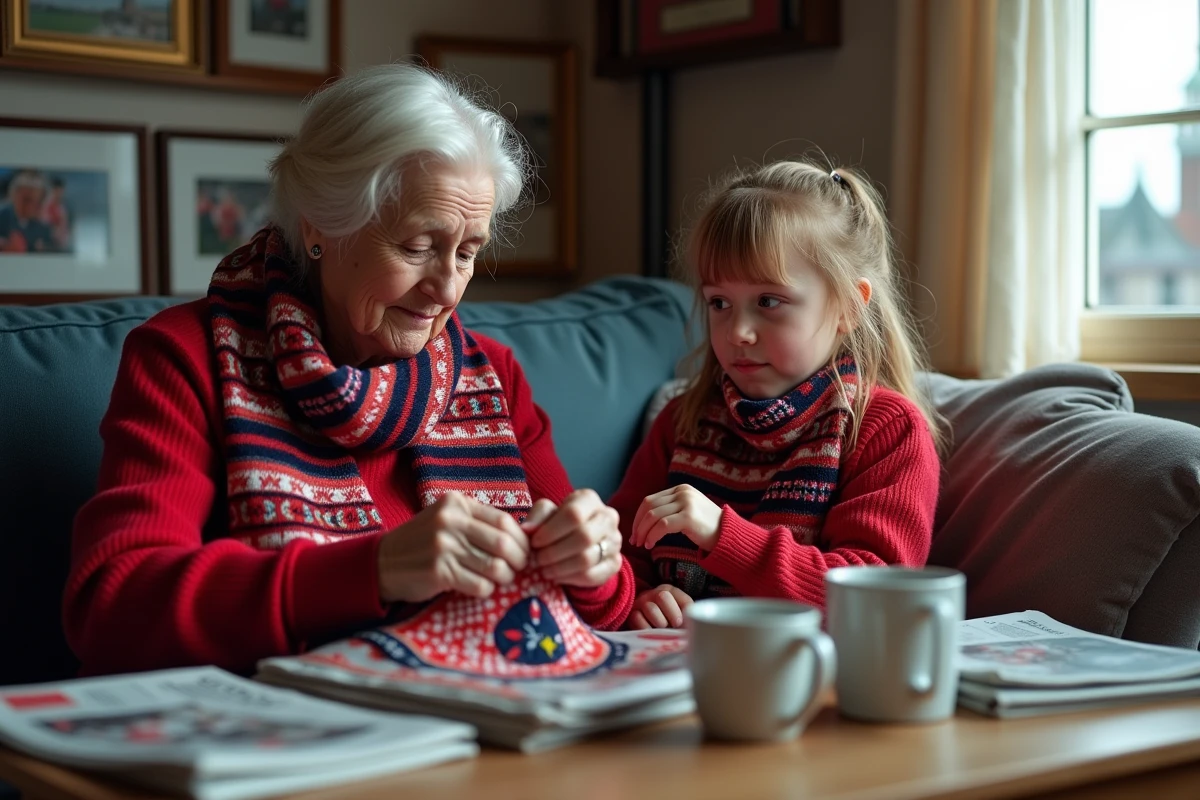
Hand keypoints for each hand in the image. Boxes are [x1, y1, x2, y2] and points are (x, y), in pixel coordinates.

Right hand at [376, 491, 529, 602]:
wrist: (382, 563)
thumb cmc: (422, 543)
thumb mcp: (447, 520)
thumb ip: (477, 523)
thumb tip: (521, 537)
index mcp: (456, 503)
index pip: (504, 520)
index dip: (521, 539)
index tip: (524, 551)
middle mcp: (450, 521)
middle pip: (503, 543)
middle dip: (519, 560)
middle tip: (518, 569)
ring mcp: (444, 546)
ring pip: (495, 566)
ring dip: (505, 577)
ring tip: (501, 580)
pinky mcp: (439, 572)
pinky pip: (480, 585)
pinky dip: (487, 590)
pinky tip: (481, 588)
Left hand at [524, 489, 621, 587]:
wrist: (578, 543)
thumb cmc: (559, 524)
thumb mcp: (546, 514)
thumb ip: (537, 517)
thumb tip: (527, 529)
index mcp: (589, 499)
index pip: (573, 514)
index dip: (551, 531)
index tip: (535, 542)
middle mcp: (608, 517)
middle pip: (584, 537)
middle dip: (555, 552)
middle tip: (538, 559)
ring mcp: (614, 541)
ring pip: (587, 558)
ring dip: (560, 567)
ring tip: (544, 570)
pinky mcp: (615, 563)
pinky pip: (592, 576)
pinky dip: (570, 579)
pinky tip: (557, 577)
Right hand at [629, 585, 693, 628]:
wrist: (646, 630)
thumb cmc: (667, 623)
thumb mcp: (679, 618)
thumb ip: (688, 617)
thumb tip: (695, 625)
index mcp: (670, 591)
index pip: (682, 598)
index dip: (686, 612)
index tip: (683, 623)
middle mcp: (655, 593)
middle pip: (663, 596)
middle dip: (672, 614)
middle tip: (674, 626)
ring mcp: (641, 602)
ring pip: (651, 608)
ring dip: (659, 623)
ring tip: (661, 630)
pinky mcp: (631, 614)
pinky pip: (637, 619)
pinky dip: (646, 629)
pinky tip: (650, 633)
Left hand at [630, 484, 722, 551]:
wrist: (728, 535)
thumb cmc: (706, 528)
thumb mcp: (687, 511)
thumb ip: (670, 509)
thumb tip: (644, 521)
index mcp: (680, 489)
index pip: (650, 500)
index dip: (638, 517)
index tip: (635, 532)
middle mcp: (683, 492)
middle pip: (649, 507)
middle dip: (638, 525)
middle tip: (635, 541)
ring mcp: (686, 503)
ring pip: (653, 516)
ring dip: (643, 532)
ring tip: (642, 544)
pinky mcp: (689, 516)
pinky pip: (662, 525)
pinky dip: (652, 535)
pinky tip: (650, 545)